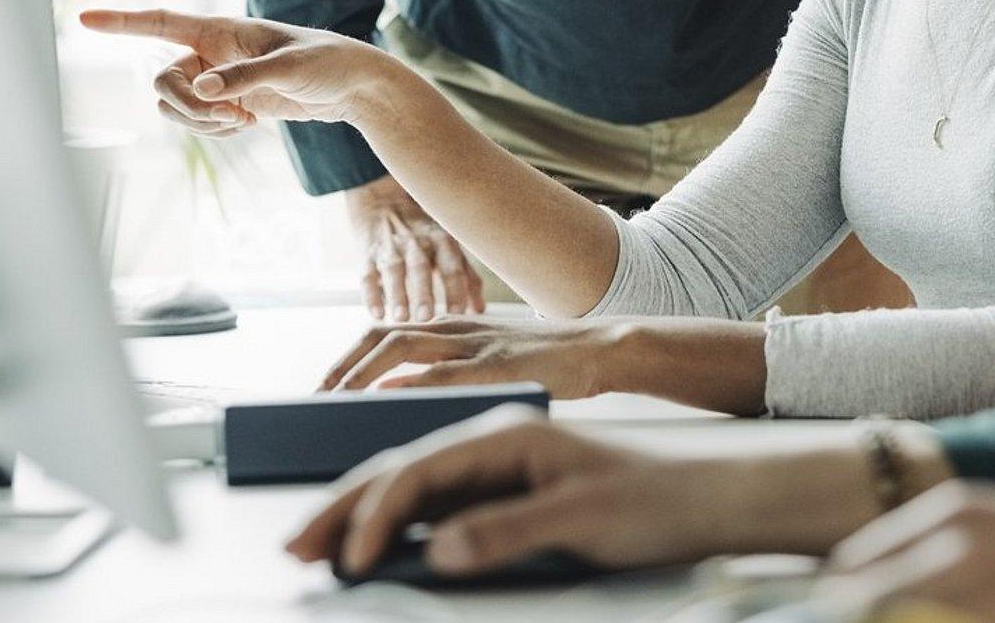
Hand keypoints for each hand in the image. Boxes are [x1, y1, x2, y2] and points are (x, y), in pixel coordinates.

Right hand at [79, 7, 401, 130]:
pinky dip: (215, 129)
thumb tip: (203, 88)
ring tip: (244, 118)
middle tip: (228, 115)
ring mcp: (217, 79)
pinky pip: (196, 121)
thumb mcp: (290, 68)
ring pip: (174, 107)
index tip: (82, 19)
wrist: (352, 86)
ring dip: (201, 122)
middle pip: (162, 82)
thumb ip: (246, 77)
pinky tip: (249, 123)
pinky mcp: (227, 102)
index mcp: (222, 30)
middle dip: (186, 107)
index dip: (122, 22)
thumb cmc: (327, 62)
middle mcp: (212, 52)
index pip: (162, 23)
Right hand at [285, 406, 718, 577]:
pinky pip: (436, 489)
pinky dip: (396, 509)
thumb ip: (507, 532)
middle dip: (345, 502)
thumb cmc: (647, 498)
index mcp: (509, 434)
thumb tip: (434, 549)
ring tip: (317, 538)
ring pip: (413, 472)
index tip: (349, 560)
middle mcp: (496, 434)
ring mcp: (500, 454)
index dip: (376, 514)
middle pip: (403, 462)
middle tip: (294, 545)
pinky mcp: (508, 478)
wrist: (700, 488)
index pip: (420, 470)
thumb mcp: (582, 519)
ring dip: (362, 502)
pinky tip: (376, 533)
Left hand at [319, 315, 612, 394]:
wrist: (602, 348)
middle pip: (382, 335)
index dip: (347, 358)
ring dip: (361, 372)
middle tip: (311, 400)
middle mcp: (458, 328)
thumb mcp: (493, 360)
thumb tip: (400, 398)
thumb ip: (450, 372)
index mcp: (454, 328)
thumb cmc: (550, 362)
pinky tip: (389, 397)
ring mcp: (477, 342)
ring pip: (403, 346)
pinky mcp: (498, 362)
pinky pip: (445, 370)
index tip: (320, 390)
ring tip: (332, 401)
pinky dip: (411, 382)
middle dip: (342, 366)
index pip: (385, 333)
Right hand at [343, 177, 485, 321]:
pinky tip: (377, 314)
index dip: (455, 287)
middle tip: (426, 318)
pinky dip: (371, 295)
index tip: (459, 313)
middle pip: (420, 267)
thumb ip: (467, 277)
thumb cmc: (424, 234)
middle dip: (423, 292)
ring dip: (397, 294)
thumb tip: (480, 311)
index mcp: (441, 240)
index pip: (450, 264)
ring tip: (400, 318)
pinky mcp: (367, 256)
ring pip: (393, 270)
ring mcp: (390, 247)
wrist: (384, 204)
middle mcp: (416, 242)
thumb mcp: (449, 247)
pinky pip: (367, 275)